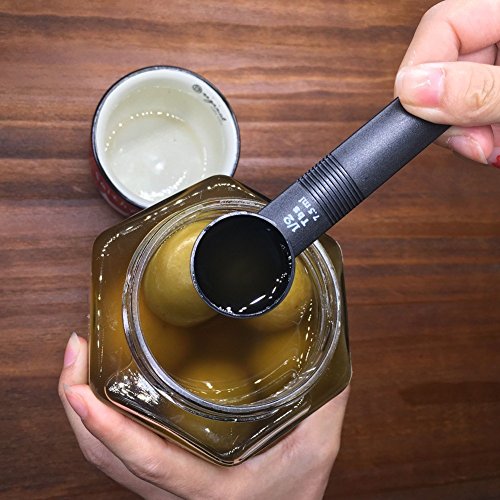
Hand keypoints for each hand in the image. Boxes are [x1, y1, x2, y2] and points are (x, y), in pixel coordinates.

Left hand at [58, 333, 349, 499]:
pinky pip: (118, 454)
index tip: (81, 390)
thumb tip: (323, 344)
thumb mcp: (316, 444)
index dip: (108, 428)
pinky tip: (107, 387)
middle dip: (77, 405)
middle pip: (105, 459)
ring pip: (104, 459)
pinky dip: (101, 421)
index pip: (147, 461)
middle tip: (76, 350)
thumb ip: (321, 395)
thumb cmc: (296, 492)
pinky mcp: (164, 476)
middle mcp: (176, 492)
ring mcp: (165, 486)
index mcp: (209, 488)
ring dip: (82, 411)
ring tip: (80, 360)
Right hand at [394, 0, 499, 166]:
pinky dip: (479, 138)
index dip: (422, 73)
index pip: (441, 26)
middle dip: (448, 117)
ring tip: (493, 148)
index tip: (422, 114)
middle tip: (471, 142)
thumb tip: (415, 90)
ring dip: (465, 134)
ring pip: (452, 100)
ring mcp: (499, 68)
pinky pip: (471, 115)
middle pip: (442, 69)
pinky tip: (496, 144)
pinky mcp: (497, 96)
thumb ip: (479, 89)